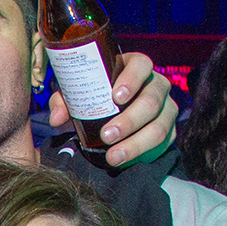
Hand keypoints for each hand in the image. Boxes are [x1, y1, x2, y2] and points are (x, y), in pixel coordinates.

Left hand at [47, 51, 177, 168]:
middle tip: (107, 135)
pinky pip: (164, 141)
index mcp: (136, 67)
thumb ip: (65, 101)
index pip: (141, 65)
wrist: (113, 117)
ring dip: (136, 143)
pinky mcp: (170, 129)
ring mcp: (166, 107)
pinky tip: (126, 160)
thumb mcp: (79, 95)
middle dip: (129, 120)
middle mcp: (156, 85)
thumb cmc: (96, 98)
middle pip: (151, 100)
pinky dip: (143, 153)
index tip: (116, 97)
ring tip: (113, 156)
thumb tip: (56, 119)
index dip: (132, 79)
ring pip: (158, 126)